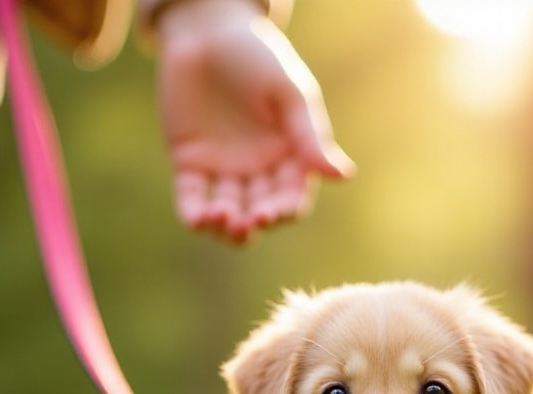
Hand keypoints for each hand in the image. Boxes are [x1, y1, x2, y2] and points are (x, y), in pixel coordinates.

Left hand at [154, 0, 353, 241]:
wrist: (205, 28)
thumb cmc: (256, 55)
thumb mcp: (288, 92)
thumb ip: (309, 136)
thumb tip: (343, 176)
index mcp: (290, 157)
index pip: (292, 199)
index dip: (283, 211)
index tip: (270, 213)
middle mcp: (259, 171)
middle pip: (261, 213)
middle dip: (255, 222)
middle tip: (247, 222)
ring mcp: (224, 169)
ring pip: (229, 214)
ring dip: (226, 227)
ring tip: (221, 220)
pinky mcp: (190, 163)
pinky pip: (192, 199)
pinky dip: (195, 215)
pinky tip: (197, 220)